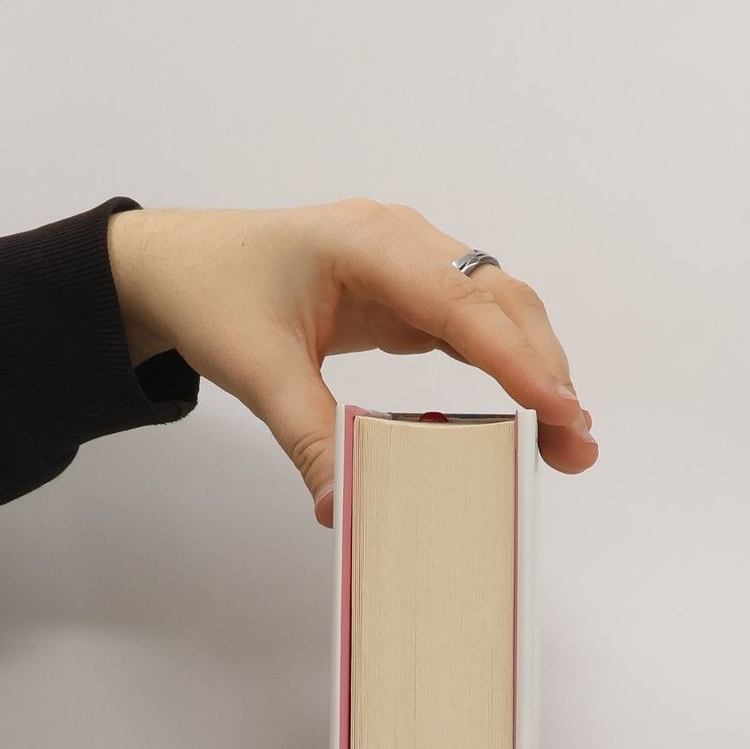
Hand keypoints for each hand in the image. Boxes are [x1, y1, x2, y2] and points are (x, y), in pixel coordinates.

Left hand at [107, 199, 596, 523]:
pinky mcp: (409, 289)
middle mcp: (401, 239)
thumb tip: (346, 508)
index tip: (558, 408)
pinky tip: (531, 408)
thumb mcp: (255, 369)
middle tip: (575, 443)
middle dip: (545, 369)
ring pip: (499, 307)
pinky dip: (508, 363)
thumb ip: (309, 436)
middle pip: (499, 299)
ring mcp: (410, 260)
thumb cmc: (211, 294)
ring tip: (567, 438)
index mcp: (365, 242)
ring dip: (537, 366)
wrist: (174, 264)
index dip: (515, 358)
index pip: (460, 302)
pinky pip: (474, 321)